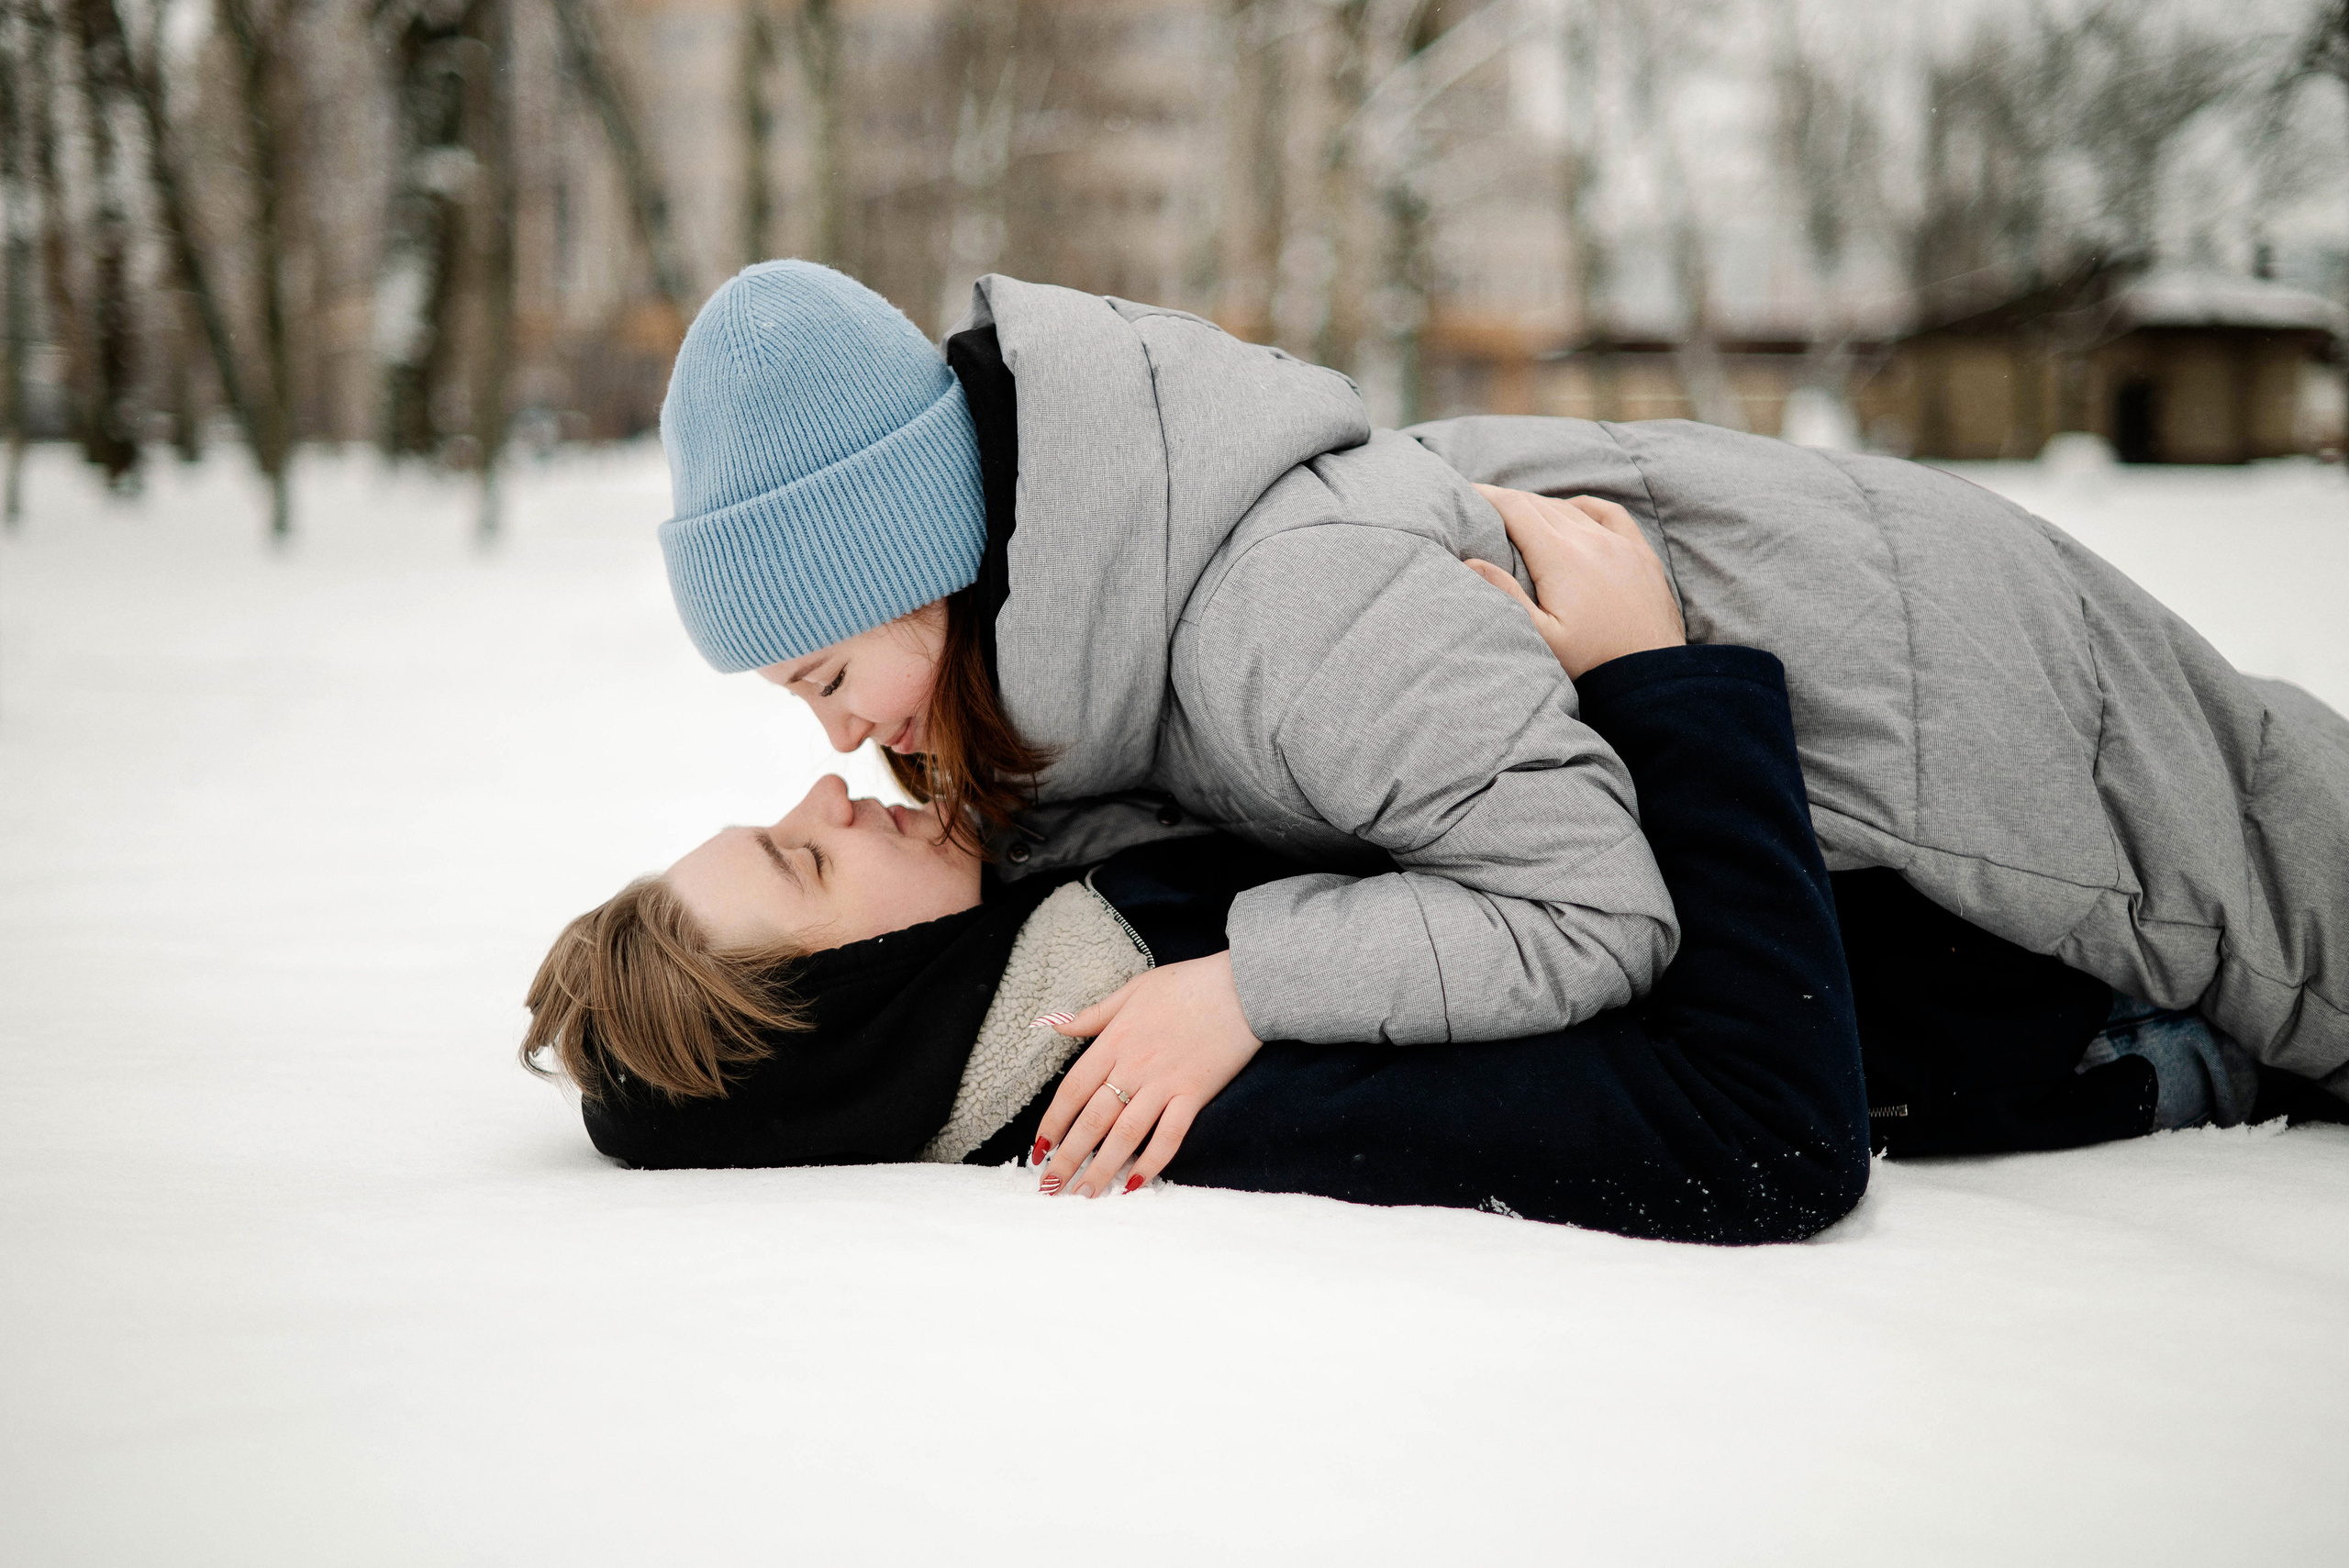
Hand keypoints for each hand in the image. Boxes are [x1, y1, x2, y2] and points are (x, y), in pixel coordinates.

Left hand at [1030, 953, 1261, 1197]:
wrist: (1243, 988)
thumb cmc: (1187, 984)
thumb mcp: (1133, 990)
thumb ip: (1094, 1014)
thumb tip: (1057, 1024)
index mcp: (1115, 1041)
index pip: (1072, 1091)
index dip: (1052, 1123)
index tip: (1039, 1149)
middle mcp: (1134, 1067)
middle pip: (1093, 1121)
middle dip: (1069, 1158)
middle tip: (1052, 1186)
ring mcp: (1165, 1084)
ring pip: (1125, 1136)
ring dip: (1101, 1169)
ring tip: (1085, 1195)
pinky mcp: (1194, 1096)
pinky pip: (1169, 1137)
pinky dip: (1151, 1163)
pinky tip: (1133, 1184)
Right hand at [1463, 484, 1684, 677]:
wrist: (1651, 676)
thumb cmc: (1592, 662)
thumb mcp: (1541, 637)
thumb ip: (1505, 595)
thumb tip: (1470, 561)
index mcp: (1561, 557)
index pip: (1515, 510)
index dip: (1487, 496)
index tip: (1467, 492)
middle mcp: (1591, 540)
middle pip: (1540, 505)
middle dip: (1509, 501)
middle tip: (1484, 504)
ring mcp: (1620, 543)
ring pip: (1571, 509)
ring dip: (1542, 506)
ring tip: (1521, 513)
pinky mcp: (1640, 553)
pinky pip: (1610, 514)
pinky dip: (1584, 507)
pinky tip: (1573, 511)